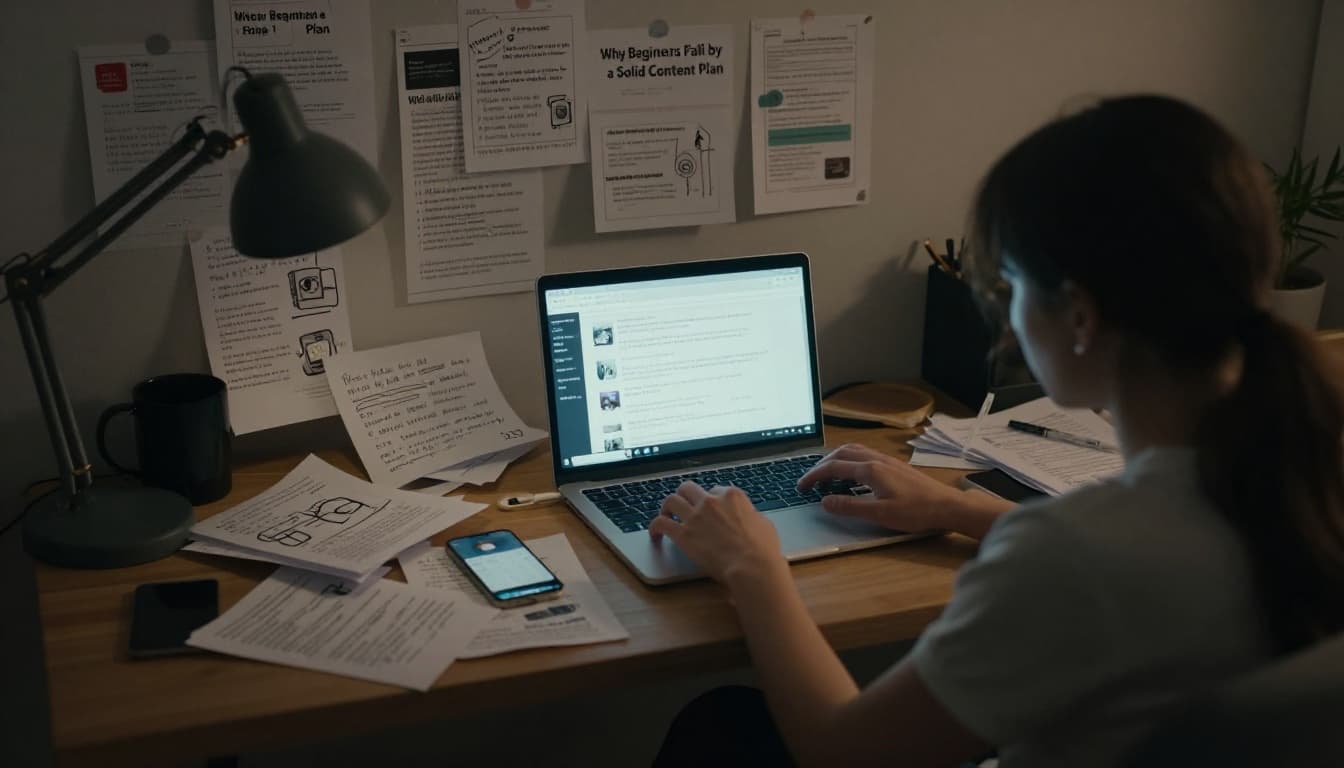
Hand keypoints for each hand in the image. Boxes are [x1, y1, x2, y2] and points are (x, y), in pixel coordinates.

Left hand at [649, 481, 786, 588]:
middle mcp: (711, 501)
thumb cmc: (763, 549)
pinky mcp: (683, 534)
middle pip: (689, 488)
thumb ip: (751, 515)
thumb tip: (748, 517)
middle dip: (685, 495)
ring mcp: (695, 517)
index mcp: (732, 496)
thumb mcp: (764, 523)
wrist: (751, 566)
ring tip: (666, 514)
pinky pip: (661, 523)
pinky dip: (655, 527)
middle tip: (683, 504)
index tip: (709, 509)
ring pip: (671, 500)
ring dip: (667, 506)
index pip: (715, 490)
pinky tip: (655, 533)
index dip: (711, 500)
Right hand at [796, 443, 966, 532]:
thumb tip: (824, 501)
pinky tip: (853, 474)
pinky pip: (865, 455)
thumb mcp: (880, 514)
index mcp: (870, 470)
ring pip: (854, 451)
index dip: (814, 476)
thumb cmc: (916, 511)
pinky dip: (849, 460)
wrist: (947, 505)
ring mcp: (887, 461)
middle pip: (841, 454)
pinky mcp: (895, 466)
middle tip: (810, 480)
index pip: (833, 468)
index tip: (801, 487)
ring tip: (826, 474)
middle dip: (821, 465)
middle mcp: (877, 460)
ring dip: (836, 459)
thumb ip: (850, 507)